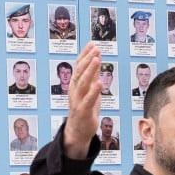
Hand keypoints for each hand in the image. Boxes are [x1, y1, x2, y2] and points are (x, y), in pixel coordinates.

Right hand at [62, 42, 102, 158]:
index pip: (79, 66)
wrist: (78, 130)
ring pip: (83, 83)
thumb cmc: (85, 108)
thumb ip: (92, 75)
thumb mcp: (89, 89)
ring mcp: (77, 100)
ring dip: (90, 71)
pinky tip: (100, 82)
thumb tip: (96, 58)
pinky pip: (88, 99)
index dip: (85, 55)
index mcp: (76, 84)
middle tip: (95, 49)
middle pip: (80, 72)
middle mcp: (75, 90)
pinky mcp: (83, 111)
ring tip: (96, 60)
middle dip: (87, 60)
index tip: (92, 44)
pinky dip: (93, 91)